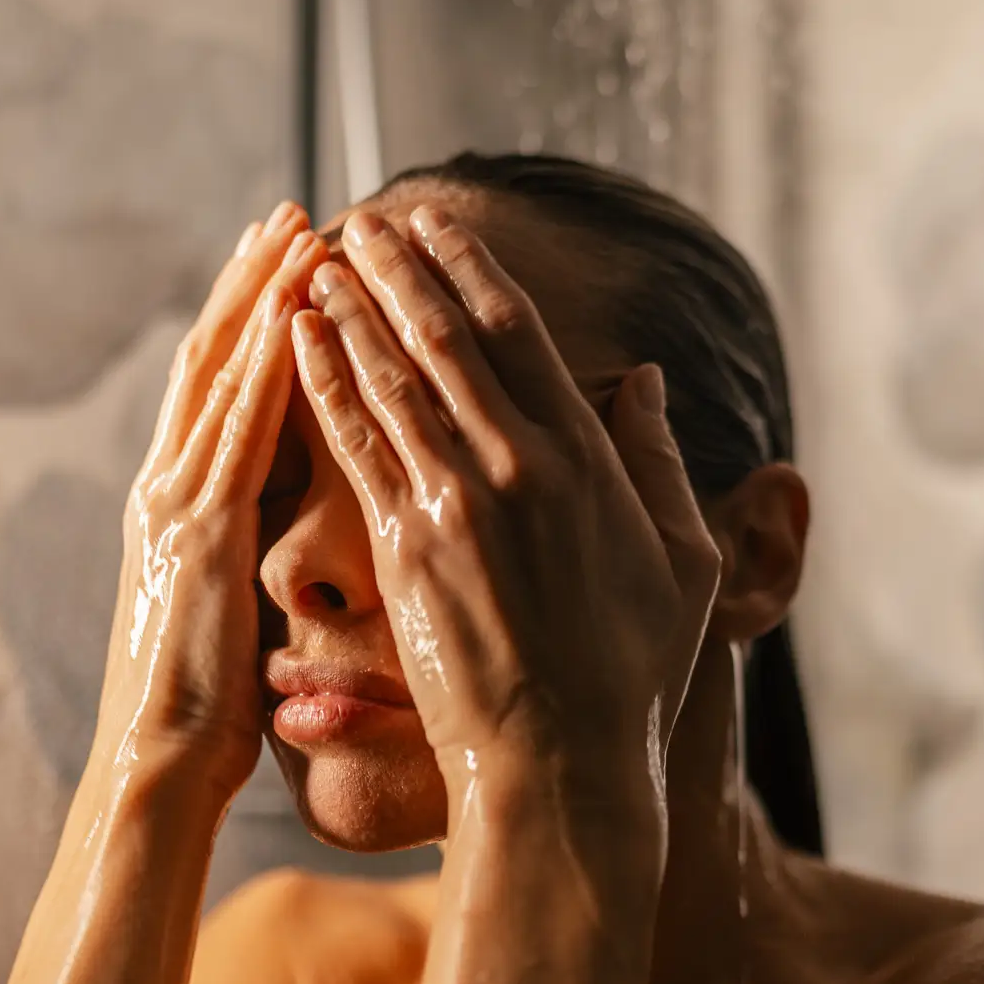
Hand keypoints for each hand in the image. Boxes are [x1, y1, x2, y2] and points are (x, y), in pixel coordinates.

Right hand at [88, 202, 329, 804]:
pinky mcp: (200, 529)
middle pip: (213, 358)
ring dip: (263, 295)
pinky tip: (296, 308)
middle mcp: (168, 488)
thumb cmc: (206, 718)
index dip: (251, 322)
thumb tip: (295, 544)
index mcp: (180, 508)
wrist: (158, 770)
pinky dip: (266, 360)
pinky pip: (239, 426)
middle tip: (294, 212)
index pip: (219, 392)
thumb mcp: (234, 616)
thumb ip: (250, 562)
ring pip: (222, 373)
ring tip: (301, 227)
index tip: (289, 262)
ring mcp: (177, 502)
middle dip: (253, 282)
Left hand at [290, 205, 719, 850]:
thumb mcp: (683, 563)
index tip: (438, 226)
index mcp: (587, 460)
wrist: (560, 765)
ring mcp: (456, 503)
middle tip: (366, 218)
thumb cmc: (632, 675)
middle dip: (401, 268)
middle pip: (446, 336)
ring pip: (392, 376)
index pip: (518, 333)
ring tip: (321, 256)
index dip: (471, 268)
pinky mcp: (403, 549)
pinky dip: (323, 379)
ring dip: (352, 307)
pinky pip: (355, 442)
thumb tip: (645, 381)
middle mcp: (519, 464)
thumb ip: (662, 463)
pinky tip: (300, 335)